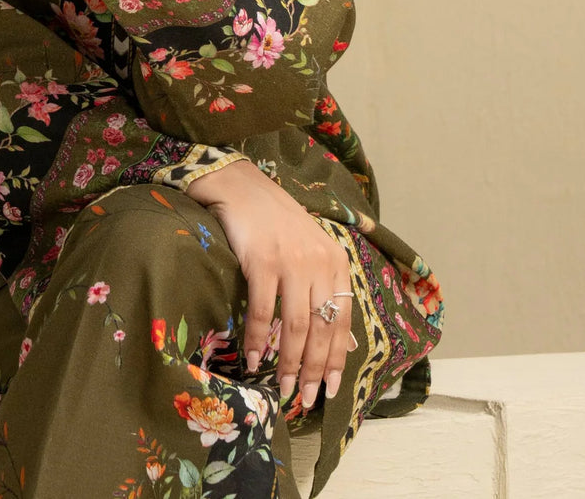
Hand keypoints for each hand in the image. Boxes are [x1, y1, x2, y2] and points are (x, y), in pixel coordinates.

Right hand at [186, 159, 353, 408]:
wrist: (241, 186)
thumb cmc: (276, 220)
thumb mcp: (311, 249)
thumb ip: (323, 286)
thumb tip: (335, 340)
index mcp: (336, 262)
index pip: (344, 320)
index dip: (338, 359)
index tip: (333, 389)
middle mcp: (319, 263)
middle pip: (322, 329)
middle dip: (316, 370)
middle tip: (307, 398)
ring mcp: (291, 262)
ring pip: (296, 326)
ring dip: (290, 364)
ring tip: (284, 388)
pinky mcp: (263, 261)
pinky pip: (264, 312)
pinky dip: (260, 341)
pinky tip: (255, 360)